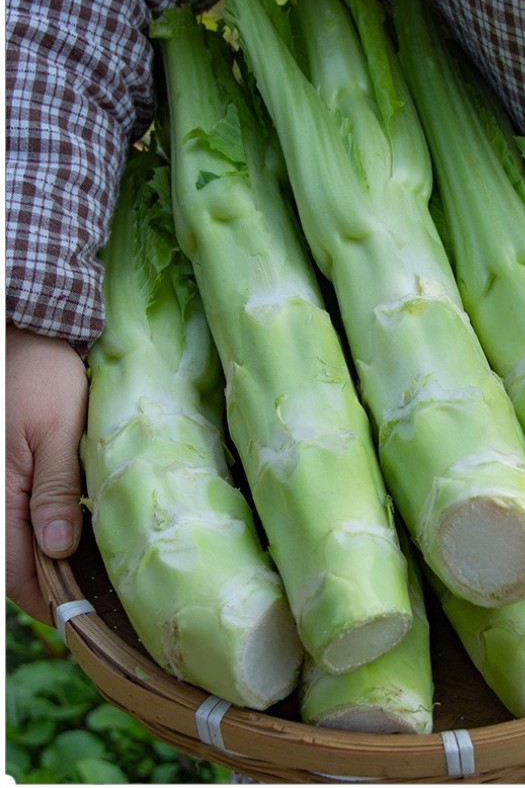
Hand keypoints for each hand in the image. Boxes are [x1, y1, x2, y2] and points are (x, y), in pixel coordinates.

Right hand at [6, 326, 88, 623]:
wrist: (22, 335)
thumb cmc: (42, 376)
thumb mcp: (58, 432)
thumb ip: (55, 492)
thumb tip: (56, 549)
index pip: (13, 571)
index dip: (45, 600)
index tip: (79, 618)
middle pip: (7, 564)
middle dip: (44, 587)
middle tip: (87, 602)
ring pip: (8, 544)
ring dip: (37, 564)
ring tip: (78, 576)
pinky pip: (9, 518)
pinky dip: (30, 536)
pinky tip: (61, 538)